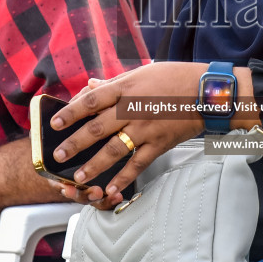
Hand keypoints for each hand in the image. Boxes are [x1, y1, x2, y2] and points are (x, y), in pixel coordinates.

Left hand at [46, 63, 210, 209]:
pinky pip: (138, 164)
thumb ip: (114, 83)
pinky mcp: (159, 144)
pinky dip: (124, 178)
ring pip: (114, 149)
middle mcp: (132, 109)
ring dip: (94, 165)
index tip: (55, 123)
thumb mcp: (142, 72)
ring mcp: (145, 128)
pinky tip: (111, 189)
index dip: (70, 113)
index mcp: (126, 88)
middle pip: (97, 128)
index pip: (91, 101)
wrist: (207, 92)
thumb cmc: (175, 78)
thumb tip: (91, 86)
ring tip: (78, 177)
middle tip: (58, 155)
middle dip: (74, 143)